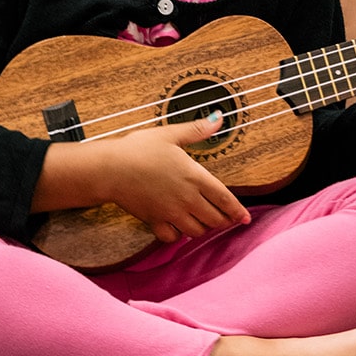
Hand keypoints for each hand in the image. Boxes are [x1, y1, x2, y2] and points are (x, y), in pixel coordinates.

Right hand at [105, 112, 251, 244]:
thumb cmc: (139, 149)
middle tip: (224, 217)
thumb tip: (219, 118)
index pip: (224, 199)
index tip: (245, 219)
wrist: (109, 168)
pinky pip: (172, 238)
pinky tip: (177, 227)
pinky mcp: (154, 221)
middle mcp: (186, 199)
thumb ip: (197, 130)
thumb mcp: (170, 134)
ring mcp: (170, 213)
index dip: (238, 211)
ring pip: (197, 231)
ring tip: (203, 221)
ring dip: (203, 228)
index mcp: (195, 177)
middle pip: (214, 219)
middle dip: (223, 220)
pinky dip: (178, 236)